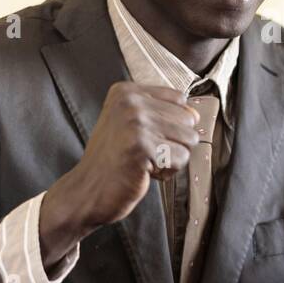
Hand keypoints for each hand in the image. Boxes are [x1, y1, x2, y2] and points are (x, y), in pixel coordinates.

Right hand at [39, 82, 198, 265]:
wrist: (86, 191)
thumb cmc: (113, 161)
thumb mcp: (130, 124)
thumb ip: (161, 113)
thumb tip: (196, 115)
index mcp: (126, 91)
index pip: (179, 98)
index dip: (173, 122)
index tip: (146, 136)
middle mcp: (130, 101)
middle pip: (188, 119)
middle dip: (173, 142)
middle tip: (145, 153)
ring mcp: (136, 123)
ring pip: (188, 139)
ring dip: (172, 158)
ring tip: (145, 162)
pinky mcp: (142, 146)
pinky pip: (181, 158)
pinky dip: (168, 171)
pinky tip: (144, 172)